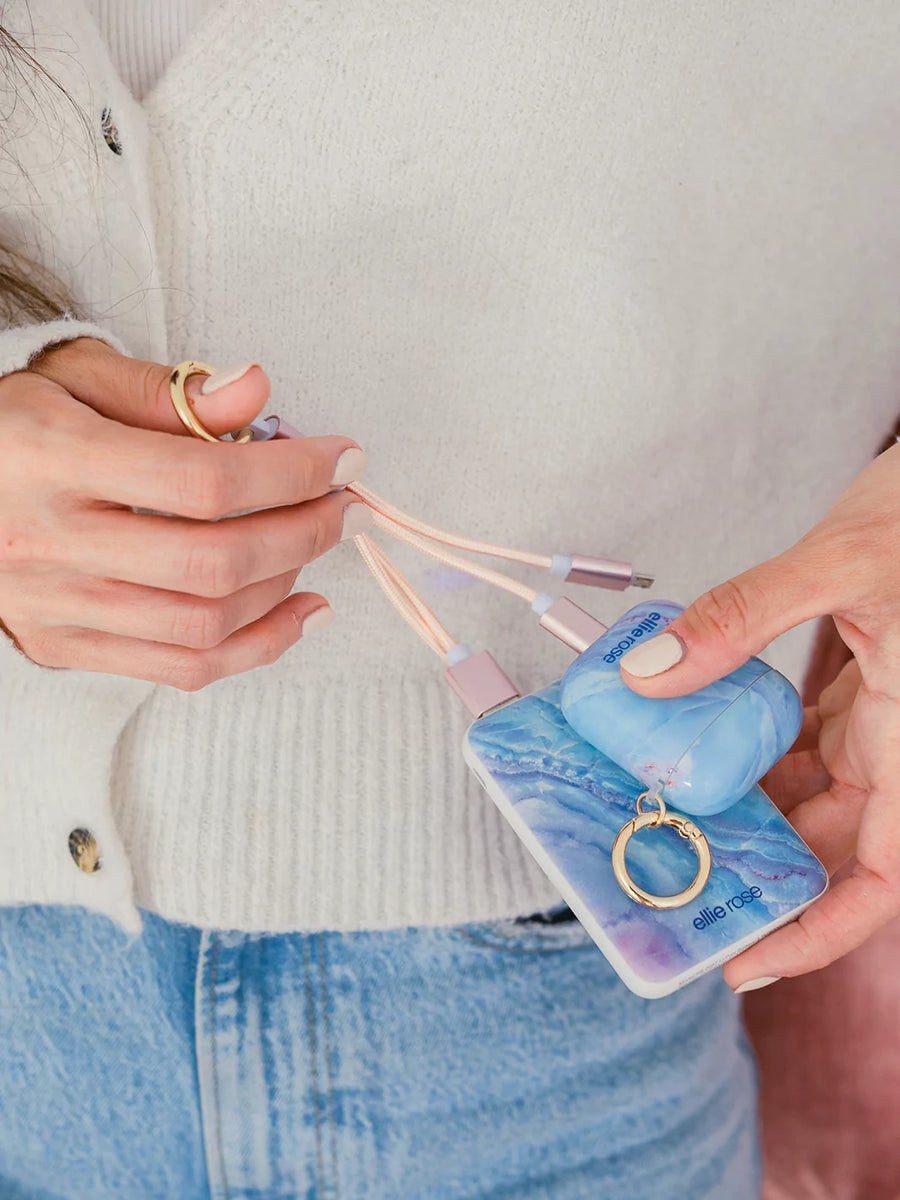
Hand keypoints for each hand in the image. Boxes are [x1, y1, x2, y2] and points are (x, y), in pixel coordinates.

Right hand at [0, 338, 371, 687]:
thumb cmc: (17, 426)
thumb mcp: (77, 379)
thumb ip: (168, 391)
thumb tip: (257, 389)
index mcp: (50, 460)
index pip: (200, 481)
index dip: (289, 472)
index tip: (342, 457)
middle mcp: (50, 544)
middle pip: (212, 561)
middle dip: (304, 532)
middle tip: (346, 505)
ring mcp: (56, 609)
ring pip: (202, 624)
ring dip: (285, 586)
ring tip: (316, 542)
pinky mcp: (66, 648)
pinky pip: (181, 668)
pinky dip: (257, 646)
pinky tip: (300, 609)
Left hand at [618, 443, 899, 986]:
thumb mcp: (839, 560)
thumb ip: (744, 617)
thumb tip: (651, 675)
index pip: (883, 878)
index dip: (823, 935)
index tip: (748, 962)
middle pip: (835, 847)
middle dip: (764, 874)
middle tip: (674, 881)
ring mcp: (886, 719)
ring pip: (815, 798)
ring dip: (750, 812)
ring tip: (670, 818)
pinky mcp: (865, 690)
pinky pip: (807, 747)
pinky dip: (755, 757)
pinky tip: (699, 749)